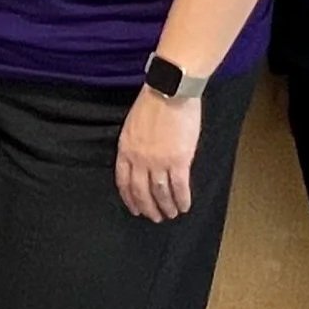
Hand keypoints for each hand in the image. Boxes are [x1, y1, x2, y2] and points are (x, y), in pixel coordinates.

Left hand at [115, 89, 199, 221]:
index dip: (129, 198)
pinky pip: (179, 187)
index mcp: (126, 150)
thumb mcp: (133, 125)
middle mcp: (140, 160)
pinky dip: (182, 199)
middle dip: (148, 207)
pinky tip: (184, 206)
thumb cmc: (152, 102)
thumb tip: (141, 162)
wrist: (170, 91)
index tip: (134, 208)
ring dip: (166, 206)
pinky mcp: (179, 160)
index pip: (123, 181)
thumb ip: (134, 145)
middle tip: (154, 217)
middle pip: (141, 191)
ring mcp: (159, 162)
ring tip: (170, 214)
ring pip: (160, 193)